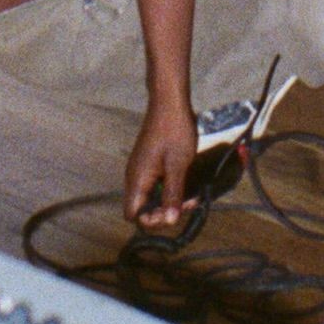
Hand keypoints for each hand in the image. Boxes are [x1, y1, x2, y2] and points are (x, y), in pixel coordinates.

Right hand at [124, 90, 199, 226]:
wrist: (169, 102)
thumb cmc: (173, 131)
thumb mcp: (177, 165)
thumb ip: (172, 194)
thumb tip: (170, 220)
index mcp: (137, 179)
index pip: (133, 214)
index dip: (151, 221)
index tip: (172, 214)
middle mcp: (135, 177)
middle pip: (141, 209)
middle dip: (163, 212)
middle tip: (186, 205)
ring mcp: (141, 170)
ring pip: (150, 197)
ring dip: (168, 201)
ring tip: (190, 197)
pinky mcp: (149, 164)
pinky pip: (155, 185)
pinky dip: (168, 189)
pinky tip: (185, 186)